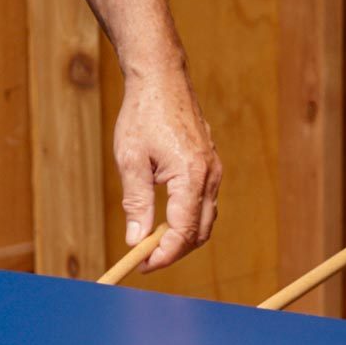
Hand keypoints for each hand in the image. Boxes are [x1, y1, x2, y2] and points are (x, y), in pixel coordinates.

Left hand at [113, 61, 221, 270]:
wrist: (161, 79)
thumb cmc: (143, 115)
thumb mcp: (131, 161)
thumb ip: (136, 203)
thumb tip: (136, 240)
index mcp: (191, 176)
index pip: (182, 232)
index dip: (163, 255)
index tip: (142, 265)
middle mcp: (210, 176)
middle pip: (199, 232)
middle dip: (174, 252)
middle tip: (145, 258)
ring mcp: (214, 170)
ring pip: (205, 220)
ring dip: (181, 237)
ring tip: (152, 242)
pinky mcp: (210, 165)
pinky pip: (205, 204)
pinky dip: (187, 219)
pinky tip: (164, 220)